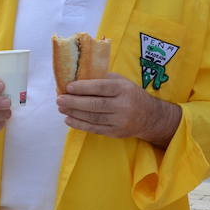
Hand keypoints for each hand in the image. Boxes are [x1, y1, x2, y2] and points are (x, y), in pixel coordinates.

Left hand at [57, 74, 179, 144]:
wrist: (150, 117)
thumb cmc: (131, 95)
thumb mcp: (122, 82)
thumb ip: (103, 78)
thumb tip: (78, 77)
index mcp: (123, 89)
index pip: (101, 88)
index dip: (83, 87)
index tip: (68, 87)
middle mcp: (123, 105)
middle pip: (95, 105)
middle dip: (74, 102)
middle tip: (59, 99)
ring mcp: (119, 121)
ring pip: (93, 118)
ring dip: (74, 113)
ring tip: (61, 108)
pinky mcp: (116, 133)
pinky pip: (95, 129)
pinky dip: (80, 125)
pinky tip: (69, 120)